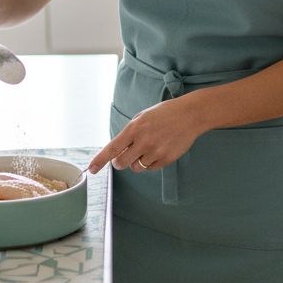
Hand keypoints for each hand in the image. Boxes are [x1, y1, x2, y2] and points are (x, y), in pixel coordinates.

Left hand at [88, 98, 205, 173]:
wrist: (190, 115)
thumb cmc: (164, 114)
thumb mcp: (142, 117)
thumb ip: (129, 132)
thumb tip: (118, 150)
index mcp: (134, 128)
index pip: (112, 148)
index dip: (100, 160)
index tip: (91, 169)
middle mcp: (143, 141)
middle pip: (122, 163)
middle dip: (119, 162)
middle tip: (123, 157)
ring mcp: (156, 151)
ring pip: (136, 167)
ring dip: (137, 162)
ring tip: (146, 149)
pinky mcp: (166, 159)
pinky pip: (151, 168)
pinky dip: (151, 163)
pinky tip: (158, 150)